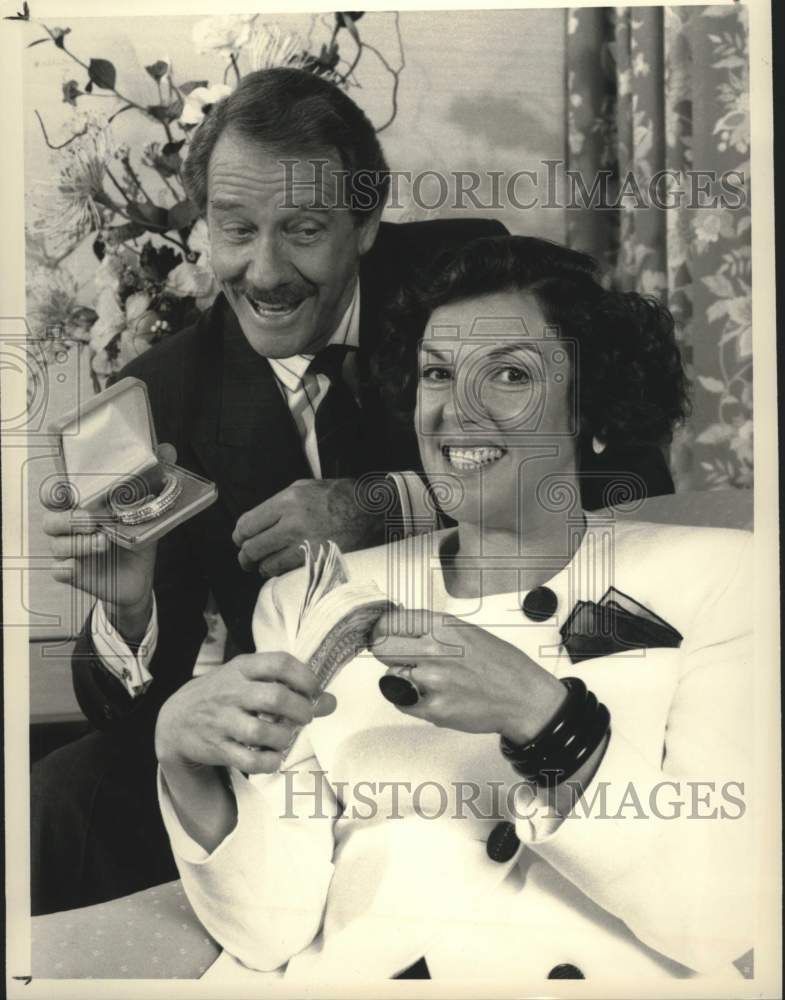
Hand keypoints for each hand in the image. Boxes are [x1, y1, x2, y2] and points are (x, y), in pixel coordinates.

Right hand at [43, 443, 176, 641]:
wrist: (139, 575)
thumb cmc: (135, 534)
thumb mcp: (148, 507)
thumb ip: (155, 477)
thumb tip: (168, 449)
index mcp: (84, 506)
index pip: (56, 494)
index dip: (54, 491)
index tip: (66, 491)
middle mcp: (71, 527)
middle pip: (50, 518)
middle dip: (65, 518)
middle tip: (90, 520)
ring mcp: (69, 550)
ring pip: (55, 544)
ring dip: (77, 543)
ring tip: (103, 542)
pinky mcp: (73, 572)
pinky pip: (57, 570)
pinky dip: (65, 568)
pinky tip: (77, 566)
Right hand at [155, 651, 336, 774]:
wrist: (175, 720)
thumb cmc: (224, 694)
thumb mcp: (249, 680)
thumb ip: (287, 686)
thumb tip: (331, 702)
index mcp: (242, 668)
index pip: (280, 663)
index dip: (306, 677)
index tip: (314, 690)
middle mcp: (232, 692)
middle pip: (276, 698)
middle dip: (301, 710)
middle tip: (305, 716)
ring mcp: (223, 721)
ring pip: (263, 732)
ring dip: (284, 738)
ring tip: (286, 737)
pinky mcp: (217, 748)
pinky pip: (250, 761)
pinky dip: (269, 762)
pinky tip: (273, 756)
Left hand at [232, 478, 386, 575]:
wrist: (376, 512)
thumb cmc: (343, 497)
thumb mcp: (308, 488)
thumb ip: (281, 503)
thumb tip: (260, 520)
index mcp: (288, 500)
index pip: (248, 523)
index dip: (240, 535)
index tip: (240, 540)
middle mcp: (292, 521)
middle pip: (252, 546)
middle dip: (246, 555)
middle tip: (247, 559)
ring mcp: (303, 544)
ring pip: (266, 563)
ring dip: (262, 567)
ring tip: (264, 566)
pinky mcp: (315, 561)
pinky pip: (284, 572)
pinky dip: (278, 573)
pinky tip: (281, 569)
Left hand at [370, 609, 565, 741]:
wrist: (523, 697)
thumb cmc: (499, 664)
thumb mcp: (466, 631)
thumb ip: (431, 629)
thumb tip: (398, 627)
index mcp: (443, 626)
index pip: (391, 622)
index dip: (382, 630)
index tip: (380, 634)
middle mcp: (435, 650)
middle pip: (382, 648)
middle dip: (386, 653)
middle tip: (399, 658)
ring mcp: (433, 681)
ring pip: (392, 676)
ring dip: (404, 679)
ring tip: (431, 680)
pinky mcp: (434, 708)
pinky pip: (402, 701)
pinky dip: (413, 700)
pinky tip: (437, 696)